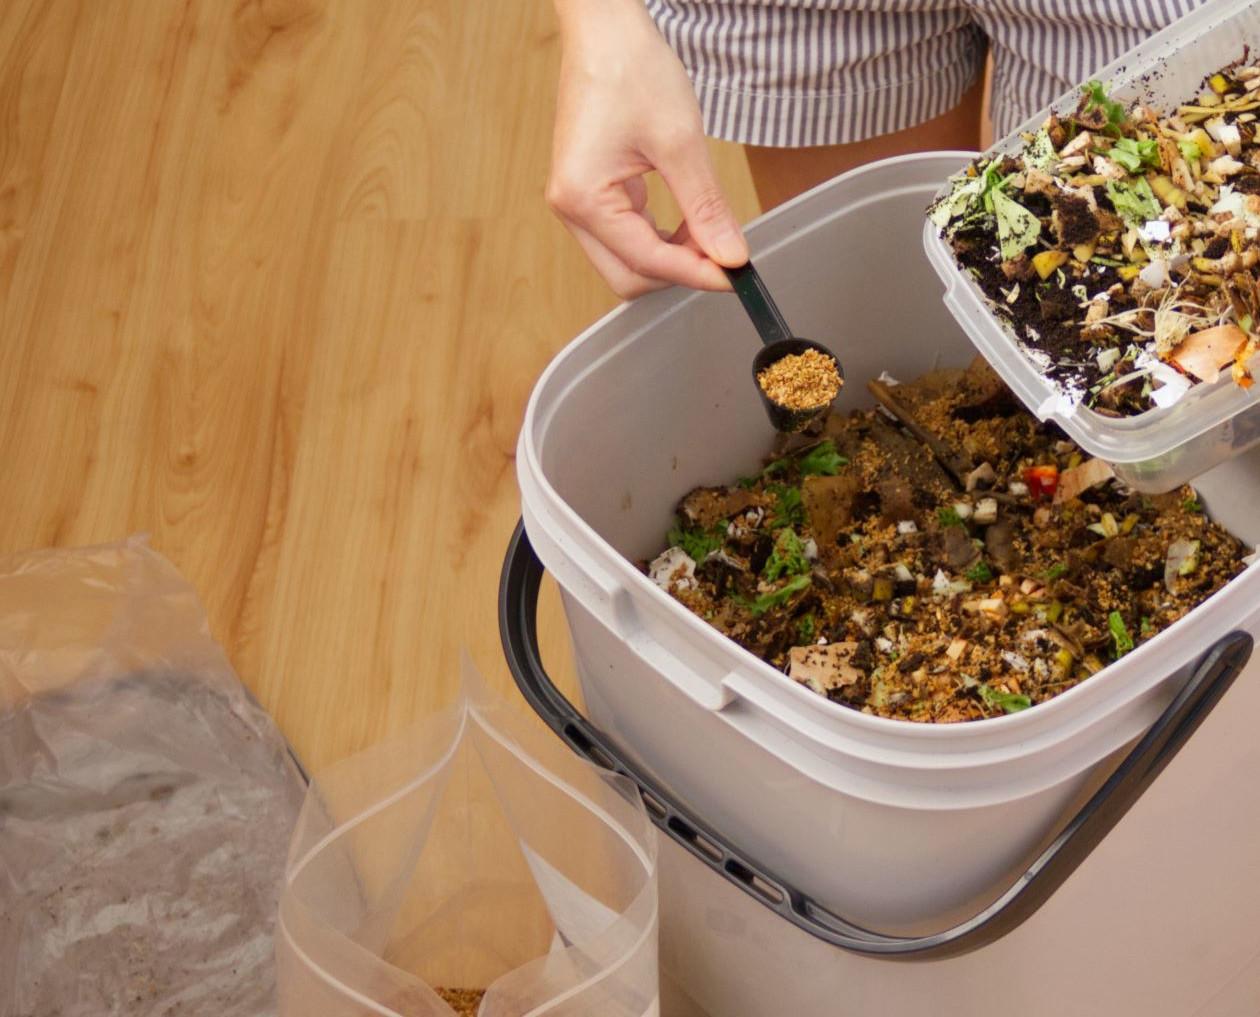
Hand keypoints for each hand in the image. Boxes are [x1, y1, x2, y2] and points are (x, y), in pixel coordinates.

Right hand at [547, 0, 748, 298]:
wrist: (606, 30)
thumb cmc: (631, 68)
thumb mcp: (680, 141)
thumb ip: (706, 207)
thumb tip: (730, 256)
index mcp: (583, 197)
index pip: (646, 261)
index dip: (695, 273)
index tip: (734, 275)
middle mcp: (570, 208)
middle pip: (629, 276)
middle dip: (678, 272)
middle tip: (723, 254)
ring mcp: (576, 203)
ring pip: (627, 262)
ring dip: (670, 257)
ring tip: (709, 231)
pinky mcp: (589, 194)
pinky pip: (625, 237)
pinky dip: (659, 239)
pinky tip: (688, 222)